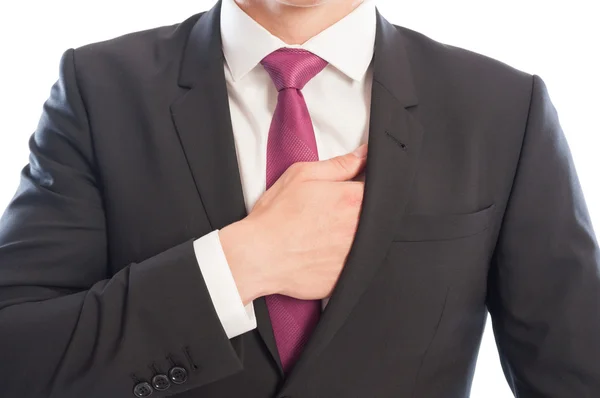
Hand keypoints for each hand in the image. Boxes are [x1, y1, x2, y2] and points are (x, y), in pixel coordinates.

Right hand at [220, 144, 367, 304]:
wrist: (258, 256)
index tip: (349, 192)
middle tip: (330, 214)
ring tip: (325, 234)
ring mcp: (355, 256)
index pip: (378, 188)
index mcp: (352, 199)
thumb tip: (364, 154)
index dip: (364, 189)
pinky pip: (354, 264)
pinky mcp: (347, 277)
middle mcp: (359, 229)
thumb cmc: (276, 217)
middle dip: (358, 212)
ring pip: (367, 241)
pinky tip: (322, 253)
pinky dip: (342, 258)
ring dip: (352, 236)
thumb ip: (339, 164)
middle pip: (376, 216)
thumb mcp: (302, 175)